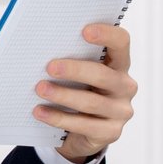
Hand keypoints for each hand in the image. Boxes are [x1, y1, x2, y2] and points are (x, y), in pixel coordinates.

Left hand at [33, 24, 137, 163]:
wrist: (81, 130)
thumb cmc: (76, 89)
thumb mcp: (76, 73)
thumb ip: (68, 57)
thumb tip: (37, 46)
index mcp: (118, 63)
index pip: (121, 42)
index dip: (107, 34)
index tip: (84, 31)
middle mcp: (124, 85)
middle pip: (103, 74)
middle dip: (75, 70)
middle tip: (50, 67)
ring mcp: (120, 111)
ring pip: (91, 102)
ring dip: (63, 95)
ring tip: (40, 89)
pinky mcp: (111, 132)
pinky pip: (84, 125)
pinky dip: (59, 118)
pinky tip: (40, 112)